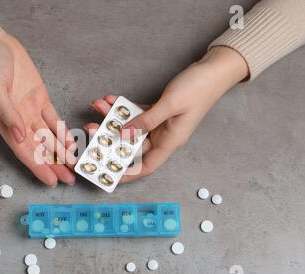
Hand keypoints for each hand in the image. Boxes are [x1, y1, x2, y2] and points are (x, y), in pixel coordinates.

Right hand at [0, 13, 75, 186]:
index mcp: (5, 124)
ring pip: (49, 137)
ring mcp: (31, 111)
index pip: (25, 152)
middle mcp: (19, 122)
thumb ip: (7, 113)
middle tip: (70, 179)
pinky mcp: (40, 99)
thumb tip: (19, 136)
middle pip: (40, 148)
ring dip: (61, 151)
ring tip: (75, 165)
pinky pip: (54, 120)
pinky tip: (72, 142)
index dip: (38, 167)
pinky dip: (63, 132)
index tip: (51, 181)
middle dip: (55, 164)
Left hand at [86, 47, 248, 182]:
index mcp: (170, 141)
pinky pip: (136, 112)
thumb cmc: (198, 89)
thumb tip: (124, 133)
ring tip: (98, 106)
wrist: (213, 70)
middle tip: (91, 128)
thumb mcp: (170, 106)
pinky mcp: (158, 110)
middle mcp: (163, 135)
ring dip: (113, 117)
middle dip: (110, 137)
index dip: (128, 173)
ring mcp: (160, 122)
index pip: (146, 166)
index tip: (108, 173)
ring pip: (131, 125)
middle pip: (132, 144)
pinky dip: (123, 106)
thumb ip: (146, 120)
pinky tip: (110, 98)